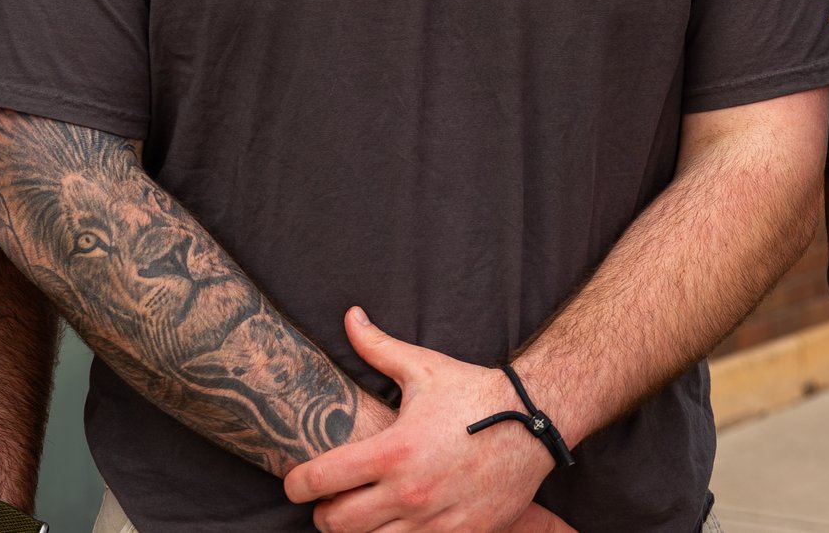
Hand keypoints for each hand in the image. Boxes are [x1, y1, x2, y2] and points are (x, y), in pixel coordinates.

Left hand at [282, 308, 556, 532]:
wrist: (533, 423)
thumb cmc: (473, 393)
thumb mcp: (423, 368)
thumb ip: (377, 347)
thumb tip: (350, 316)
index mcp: (392, 451)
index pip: (321, 479)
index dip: (297, 484)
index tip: (295, 482)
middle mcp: (409, 492)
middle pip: (337, 524)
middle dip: (323, 514)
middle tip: (329, 501)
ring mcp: (435, 522)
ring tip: (360, 516)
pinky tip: (396, 525)